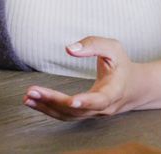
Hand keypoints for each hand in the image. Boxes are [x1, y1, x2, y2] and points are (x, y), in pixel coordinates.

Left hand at [23, 36, 143, 120]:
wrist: (132, 87)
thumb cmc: (121, 64)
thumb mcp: (114, 48)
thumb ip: (93, 44)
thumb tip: (69, 49)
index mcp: (114, 91)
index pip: (100, 100)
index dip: (86, 101)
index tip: (71, 100)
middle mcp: (103, 107)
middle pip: (77, 109)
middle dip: (54, 101)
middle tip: (33, 91)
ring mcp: (93, 114)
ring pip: (68, 115)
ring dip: (46, 107)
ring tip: (28, 97)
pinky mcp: (83, 114)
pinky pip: (64, 115)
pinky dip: (48, 109)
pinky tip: (33, 101)